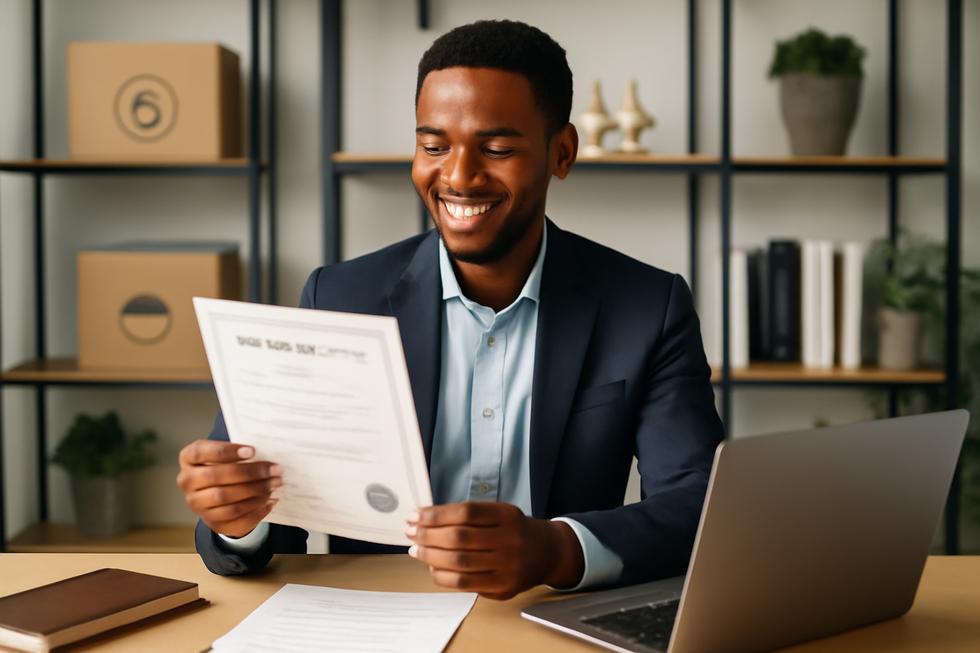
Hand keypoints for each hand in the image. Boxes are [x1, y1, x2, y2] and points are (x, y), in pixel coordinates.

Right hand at [176, 440, 281, 537]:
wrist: (219, 495)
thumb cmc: (225, 466)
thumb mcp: (227, 455)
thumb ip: (239, 452)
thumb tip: (265, 455)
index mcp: (188, 459)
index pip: (201, 452)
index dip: (226, 451)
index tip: (252, 451)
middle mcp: (187, 482)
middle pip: (216, 476)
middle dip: (249, 472)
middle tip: (274, 470)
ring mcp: (197, 504)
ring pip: (225, 498)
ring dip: (255, 490)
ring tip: (274, 484)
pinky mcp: (212, 521)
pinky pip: (235, 516)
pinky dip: (256, 508)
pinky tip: (270, 500)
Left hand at [405, 502, 583, 599]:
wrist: (548, 552)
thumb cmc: (514, 530)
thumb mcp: (499, 513)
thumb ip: (469, 516)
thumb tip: (426, 520)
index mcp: (507, 516)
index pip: (465, 513)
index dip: (435, 514)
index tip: (415, 515)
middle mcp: (510, 540)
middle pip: (459, 538)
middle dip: (427, 535)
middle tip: (410, 532)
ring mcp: (508, 566)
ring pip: (459, 563)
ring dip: (430, 556)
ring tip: (415, 550)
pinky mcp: (503, 588)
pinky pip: (465, 584)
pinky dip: (442, 576)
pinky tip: (432, 567)